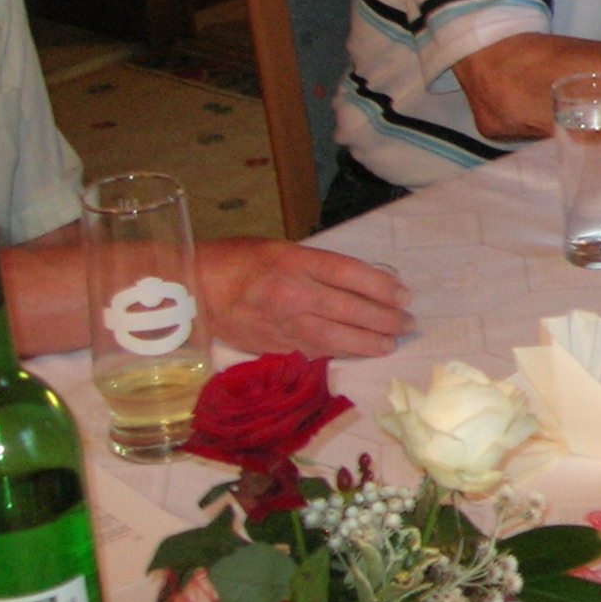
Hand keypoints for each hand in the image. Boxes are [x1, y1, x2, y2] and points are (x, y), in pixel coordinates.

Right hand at [195, 240, 414, 355]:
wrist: (193, 292)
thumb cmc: (238, 261)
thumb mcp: (280, 249)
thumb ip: (317, 265)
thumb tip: (359, 283)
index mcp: (295, 261)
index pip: (351, 274)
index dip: (382, 287)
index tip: (404, 295)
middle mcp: (293, 293)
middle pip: (351, 309)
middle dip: (386, 319)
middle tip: (407, 323)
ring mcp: (284, 323)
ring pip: (338, 337)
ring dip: (370, 342)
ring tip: (391, 343)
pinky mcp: (275, 346)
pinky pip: (316, 351)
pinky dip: (341, 352)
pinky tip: (358, 352)